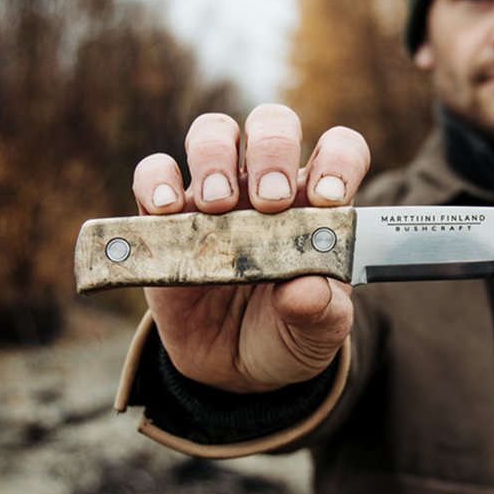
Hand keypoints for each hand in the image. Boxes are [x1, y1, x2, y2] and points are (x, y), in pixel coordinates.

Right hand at [131, 105, 370, 392]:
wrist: (231, 369)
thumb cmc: (285, 334)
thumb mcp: (316, 334)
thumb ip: (322, 313)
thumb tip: (307, 289)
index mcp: (316, 204)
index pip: (339, 149)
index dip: (337, 160)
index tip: (328, 199)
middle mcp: (266, 188)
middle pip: (272, 124)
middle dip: (273, 150)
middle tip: (271, 201)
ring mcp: (215, 197)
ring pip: (213, 132)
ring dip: (215, 156)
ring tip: (217, 203)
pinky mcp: (167, 218)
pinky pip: (154, 174)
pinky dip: (156, 181)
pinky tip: (166, 210)